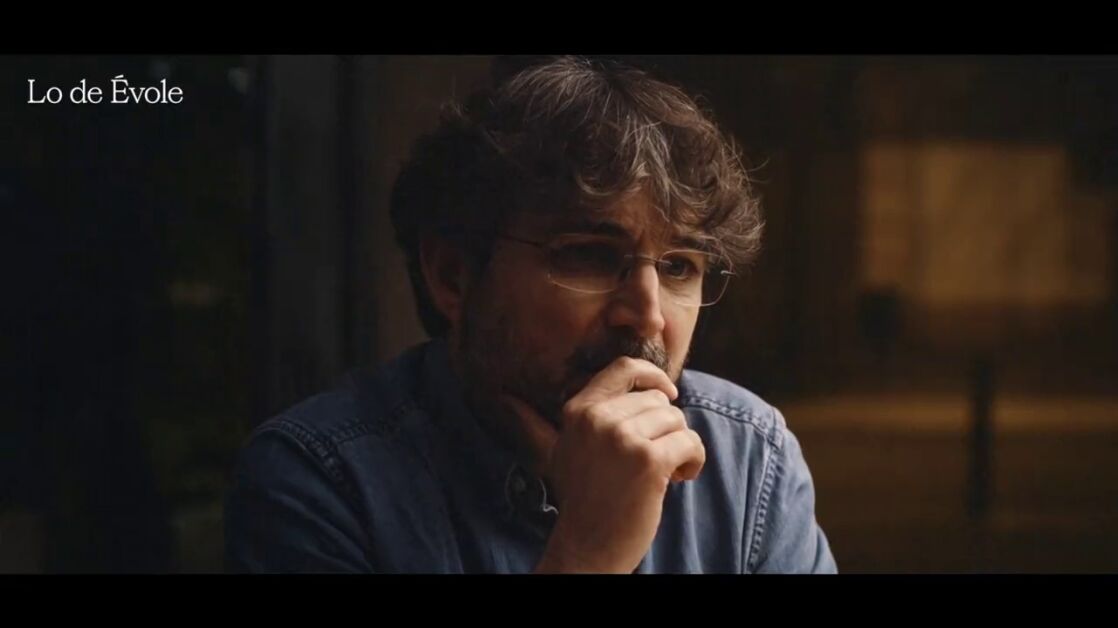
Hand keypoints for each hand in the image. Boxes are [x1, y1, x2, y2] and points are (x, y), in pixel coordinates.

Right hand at [501, 356, 705, 573]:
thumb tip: (648, 387)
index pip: (623, 368)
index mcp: (578, 410)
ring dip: (680, 446)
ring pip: (676, 420)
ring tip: (665, 472)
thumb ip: (597, 414)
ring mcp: (622, 438)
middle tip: (656, 459)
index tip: (668, 394)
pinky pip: (690, 441)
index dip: (653, 376)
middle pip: (657, 400)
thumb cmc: (587, 499)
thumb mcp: (573, 445)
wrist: (587, 545)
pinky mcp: (648, 461)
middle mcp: (597, 418)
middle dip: (666, 428)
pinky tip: (679, 478)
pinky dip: (693, 460)